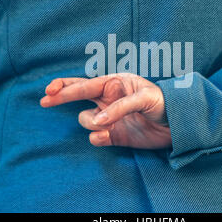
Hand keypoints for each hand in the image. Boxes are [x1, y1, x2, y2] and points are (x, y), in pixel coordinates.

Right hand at [40, 73, 171, 148]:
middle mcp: (108, 100)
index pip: (86, 84)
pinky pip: (96, 137)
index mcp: (114, 84)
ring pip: (86, 121)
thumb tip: (98, 120)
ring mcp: (109, 118)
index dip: (66, 86)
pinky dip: (98, 137)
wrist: (176, 125)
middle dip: (61, 97)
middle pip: (77, 97)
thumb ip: (120, 106)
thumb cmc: (163, 102)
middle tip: (45, 100)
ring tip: (109, 125)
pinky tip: (107, 135)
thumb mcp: (144, 98)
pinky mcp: (113, 135)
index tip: (50, 90)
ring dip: (92, 123)